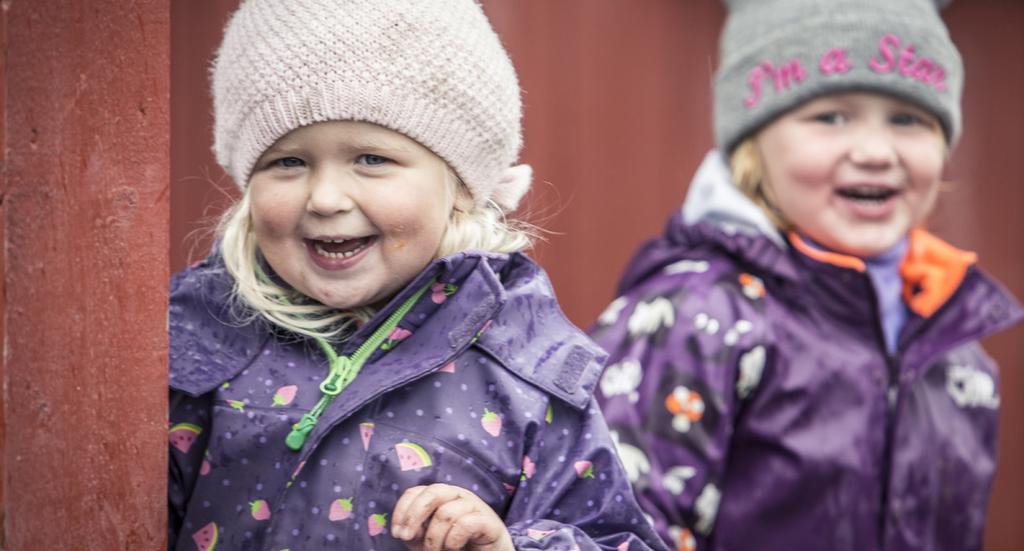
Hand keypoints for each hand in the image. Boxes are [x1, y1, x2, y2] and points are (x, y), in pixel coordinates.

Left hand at [391, 483, 514, 550]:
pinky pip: (466, 524)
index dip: (402, 509)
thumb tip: (406, 531)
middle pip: (432, 492)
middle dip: (414, 515)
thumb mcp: (428, 540)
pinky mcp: (488, 521)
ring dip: (435, 538)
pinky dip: (454, 539)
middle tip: (408, 538)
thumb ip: (415, 534)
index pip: (416, 491)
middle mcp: (458, 495)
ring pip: (446, 513)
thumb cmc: (457, 545)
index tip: (396, 532)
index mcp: (441, 496)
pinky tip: (454, 548)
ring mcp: (475, 505)